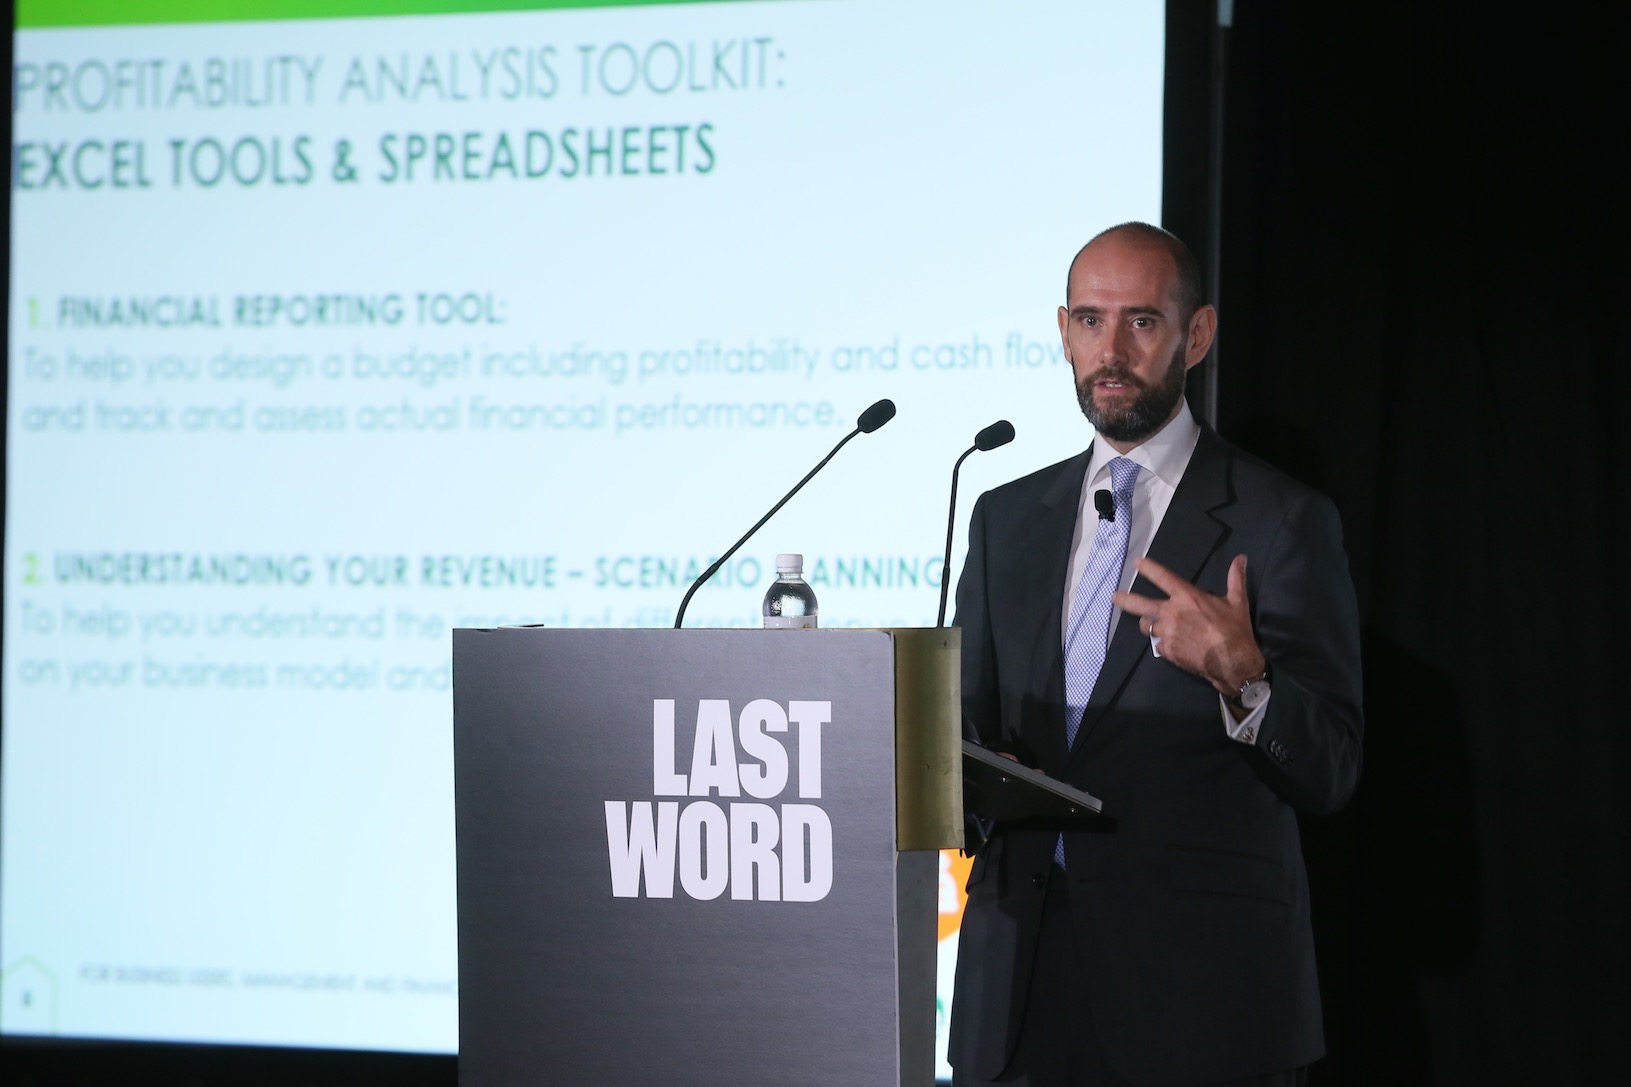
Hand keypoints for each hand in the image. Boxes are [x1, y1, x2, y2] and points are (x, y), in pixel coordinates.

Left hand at [1112, 554, 1265, 694]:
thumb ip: (1235, 578)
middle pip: (1140, 604)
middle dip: (1125, 599)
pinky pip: (1158, 645)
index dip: (1148, 568)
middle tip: (1114, 597)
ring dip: (1148, 624)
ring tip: (1151, 624)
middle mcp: (1172, 613)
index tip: (1137, 563)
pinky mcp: (1167, 650)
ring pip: (1147, 626)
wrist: (1233, 662)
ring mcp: (1167, 632)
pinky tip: (1171, 645)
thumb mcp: (1237, 601)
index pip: (1162, 577)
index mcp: (1187, 597)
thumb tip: (1241, 558)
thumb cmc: (1235, 630)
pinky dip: (1163, 644)